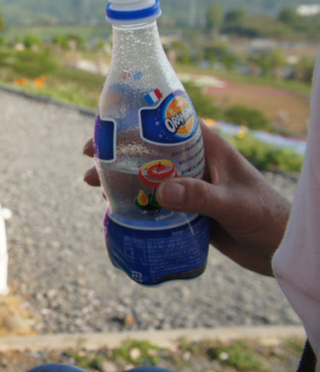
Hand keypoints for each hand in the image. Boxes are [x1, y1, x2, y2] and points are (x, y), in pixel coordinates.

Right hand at [83, 124, 291, 275]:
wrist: (282, 251)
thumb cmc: (268, 218)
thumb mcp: (233, 203)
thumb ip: (200, 196)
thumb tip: (161, 191)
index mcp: (208, 148)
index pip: (166, 123)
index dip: (134, 121)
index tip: (106, 128)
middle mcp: (195, 164)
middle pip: (148, 151)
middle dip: (117, 153)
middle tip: (90, 160)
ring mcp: (189, 187)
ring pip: (146, 177)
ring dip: (120, 180)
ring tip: (94, 187)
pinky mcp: (186, 211)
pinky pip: (153, 202)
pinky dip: (132, 203)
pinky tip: (114, 209)